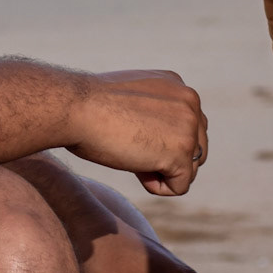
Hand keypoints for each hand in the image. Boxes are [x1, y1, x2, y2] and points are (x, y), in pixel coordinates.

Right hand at [67, 70, 207, 197]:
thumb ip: (155, 111)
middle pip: (196, 150)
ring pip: (190, 170)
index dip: (159, 141)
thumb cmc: (91, 106)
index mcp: (178, 85)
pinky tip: (136, 169)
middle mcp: (190, 101)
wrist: (76, 107)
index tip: (131, 132)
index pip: (187, 127)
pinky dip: (157, 187)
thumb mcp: (133, 98)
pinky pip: (180, 187)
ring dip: (162, 172)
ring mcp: (189, 126)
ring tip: (133, 156)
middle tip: (132, 148)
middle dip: (166, 158)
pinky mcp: (181, 152)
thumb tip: (163, 138)